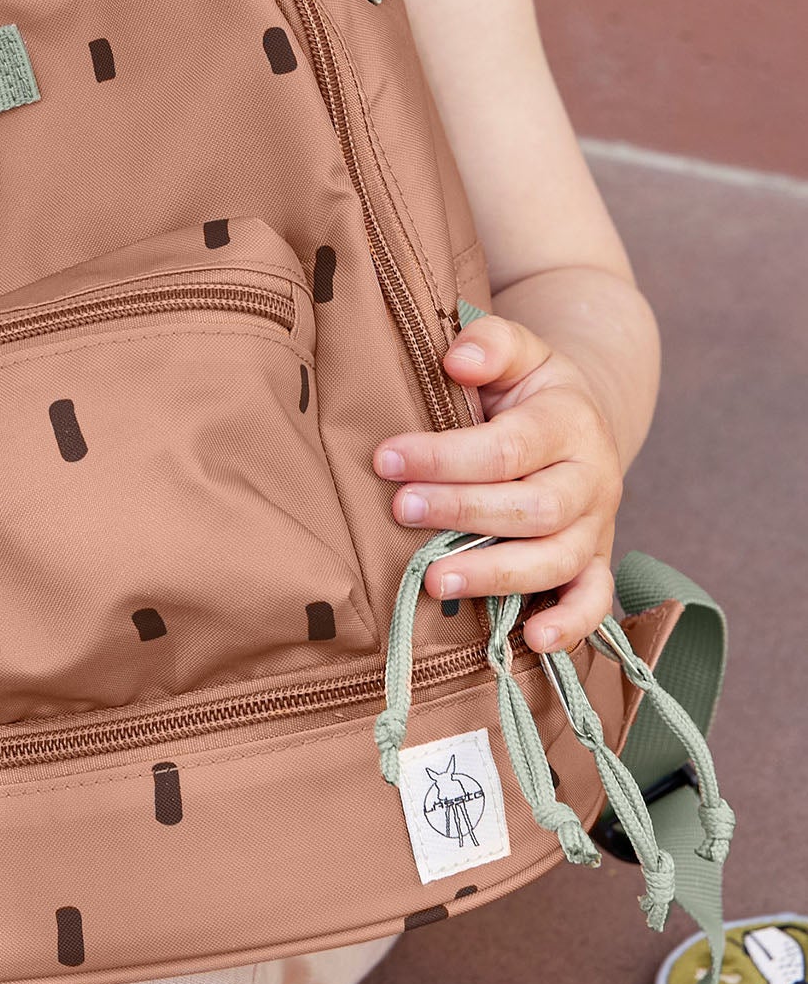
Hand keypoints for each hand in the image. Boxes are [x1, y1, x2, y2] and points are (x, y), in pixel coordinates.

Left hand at [371, 315, 623, 653]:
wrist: (578, 416)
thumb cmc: (526, 386)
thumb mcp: (516, 349)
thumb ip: (489, 345)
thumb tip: (457, 360)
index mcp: (570, 420)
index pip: (508, 446)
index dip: (446, 456)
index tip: (386, 459)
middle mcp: (592, 477)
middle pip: (533, 507)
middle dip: (462, 512)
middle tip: (401, 510)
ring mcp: (597, 525)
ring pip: (558, 559)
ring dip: (495, 574)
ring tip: (433, 579)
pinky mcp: (596, 561)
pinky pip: (594, 600)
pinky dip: (570, 624)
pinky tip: (531, 638)